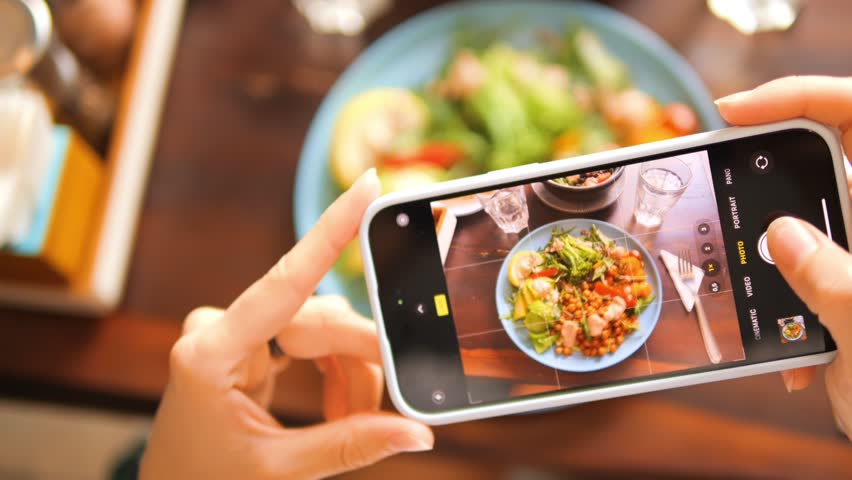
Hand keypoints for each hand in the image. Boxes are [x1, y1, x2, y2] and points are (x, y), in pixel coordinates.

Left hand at [139, 169, 432, 479]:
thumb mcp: (280, 471)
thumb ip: (352, 445)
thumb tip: (418, 434)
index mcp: (209, 355)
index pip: (283, 282)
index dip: (330, 231)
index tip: (366, 186)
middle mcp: (217, 331)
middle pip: (316, 318)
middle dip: (359, 359)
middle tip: (393, 404)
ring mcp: (230, 332)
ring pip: (319, 327)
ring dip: (348, 371)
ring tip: (357, 418)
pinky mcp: (244, 341)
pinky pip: (306, 337)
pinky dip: (333, 370)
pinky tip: (342, 405)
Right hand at [717, 76, 851, 434]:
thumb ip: (833, 280)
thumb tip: (783, 235)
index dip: (801, 95)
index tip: (736, 111)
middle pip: (820, 164)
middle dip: (764, 175)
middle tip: (714, 177)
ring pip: (795, 227)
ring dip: (762, 259)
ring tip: (740, 277)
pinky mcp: (836, 297)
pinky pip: (790, 283)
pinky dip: (774, 312)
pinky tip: (789, 354)